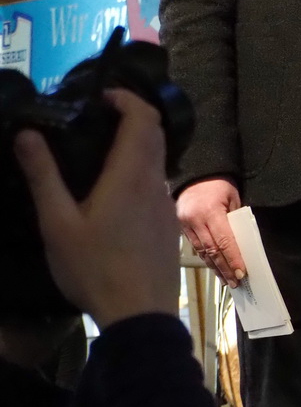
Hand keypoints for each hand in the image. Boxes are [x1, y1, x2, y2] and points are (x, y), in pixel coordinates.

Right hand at [14, 89, 181, 327]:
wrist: (140, 311)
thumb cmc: (95, 266)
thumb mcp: (58, 223)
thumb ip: (44, 176)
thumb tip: (28, 133)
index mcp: (132, 174)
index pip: (144, 118)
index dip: (127, 98)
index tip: (100, 95)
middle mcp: (155, 181)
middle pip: (154, 134)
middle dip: (130, 115)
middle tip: (95, 115)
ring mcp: (165, 202)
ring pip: (157, 158)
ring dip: (135, 143)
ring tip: (98, 148)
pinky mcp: (166, 222)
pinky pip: (155, 181)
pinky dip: (138, 167)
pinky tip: (112, 187)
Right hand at [176, 176, 245, 285]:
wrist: (194, 174)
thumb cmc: (219, 183)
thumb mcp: (232, 197)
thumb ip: (235, 219)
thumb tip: (241, 242)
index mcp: (210, 212)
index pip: (224, 241)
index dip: (233, 258)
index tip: (241, 272)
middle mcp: (196, 221)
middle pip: (212, 251)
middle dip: (224, 268)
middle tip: (235, 282)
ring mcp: (186, 225)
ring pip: (202, 252)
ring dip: (215, 267)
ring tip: (226, 279)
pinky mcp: (182, 228)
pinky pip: (196, 246)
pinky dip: (206, 258)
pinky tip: (214, 266)